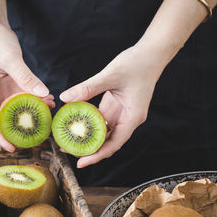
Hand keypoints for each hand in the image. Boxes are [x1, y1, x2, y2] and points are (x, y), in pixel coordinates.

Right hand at [0, 23, 54, 151]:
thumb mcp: (10, 58)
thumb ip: (26, 77)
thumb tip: (43, 94)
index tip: (11, 147)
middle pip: (0, 119)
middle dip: (17, 129)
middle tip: (34, 139)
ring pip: (14, 109)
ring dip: (29, 114)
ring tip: (47, 117)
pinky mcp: (9, 84)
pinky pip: (22, 96)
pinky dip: (33, 99)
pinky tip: (47, 99)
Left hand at [60, 41, 167, 167]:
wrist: (151, 53)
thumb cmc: (136, 64)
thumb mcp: (110, 76)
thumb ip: (88, 88)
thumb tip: (65, 97)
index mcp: (132, 117)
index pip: (114, 144)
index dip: (97, 155)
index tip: (80, 163)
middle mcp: (128, 119)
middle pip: (108, 142)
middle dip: (89, 149)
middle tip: (67, 150)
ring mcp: (123, 113)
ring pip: (104, 133)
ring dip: (88, 137)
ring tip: (68, 140)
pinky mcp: (117, 106)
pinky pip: (102, 120)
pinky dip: (90, 123)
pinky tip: (75, 122)